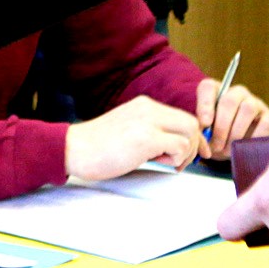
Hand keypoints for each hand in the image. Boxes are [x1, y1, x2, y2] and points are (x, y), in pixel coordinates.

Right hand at [63, 95, 202, 179]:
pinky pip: (179, 146)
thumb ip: (150, 130)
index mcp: (144, 105)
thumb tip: (174, 146)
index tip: (192, 153)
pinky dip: (176, 159)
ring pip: (189, 132)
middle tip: (181, 163)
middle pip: (191, 122)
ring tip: (167, 163)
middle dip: (194, 145)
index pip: (181, 117)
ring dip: (185, 153)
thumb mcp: (128, 128)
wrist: (74, 149)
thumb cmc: (97, 146)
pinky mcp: (146, 138)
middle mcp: (148, 108)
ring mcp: (148, 121)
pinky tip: (159, 162)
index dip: (191, 137)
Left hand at [194, 78, 268, 158]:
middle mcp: (237, 93)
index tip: (205, 125)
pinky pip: (265, 123)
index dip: (205, 105)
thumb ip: (203, 130)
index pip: (208, 87)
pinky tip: (245, 148)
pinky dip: (253, 138)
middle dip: (221, 126)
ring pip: (248, 109)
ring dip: (237, 132)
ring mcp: (256, 103)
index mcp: (216, 93)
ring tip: (229, 149)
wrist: (242, 150)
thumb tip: (204, 133)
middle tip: (216, 145)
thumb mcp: (207, 134)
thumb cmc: (219, 139)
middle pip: (229, 100)